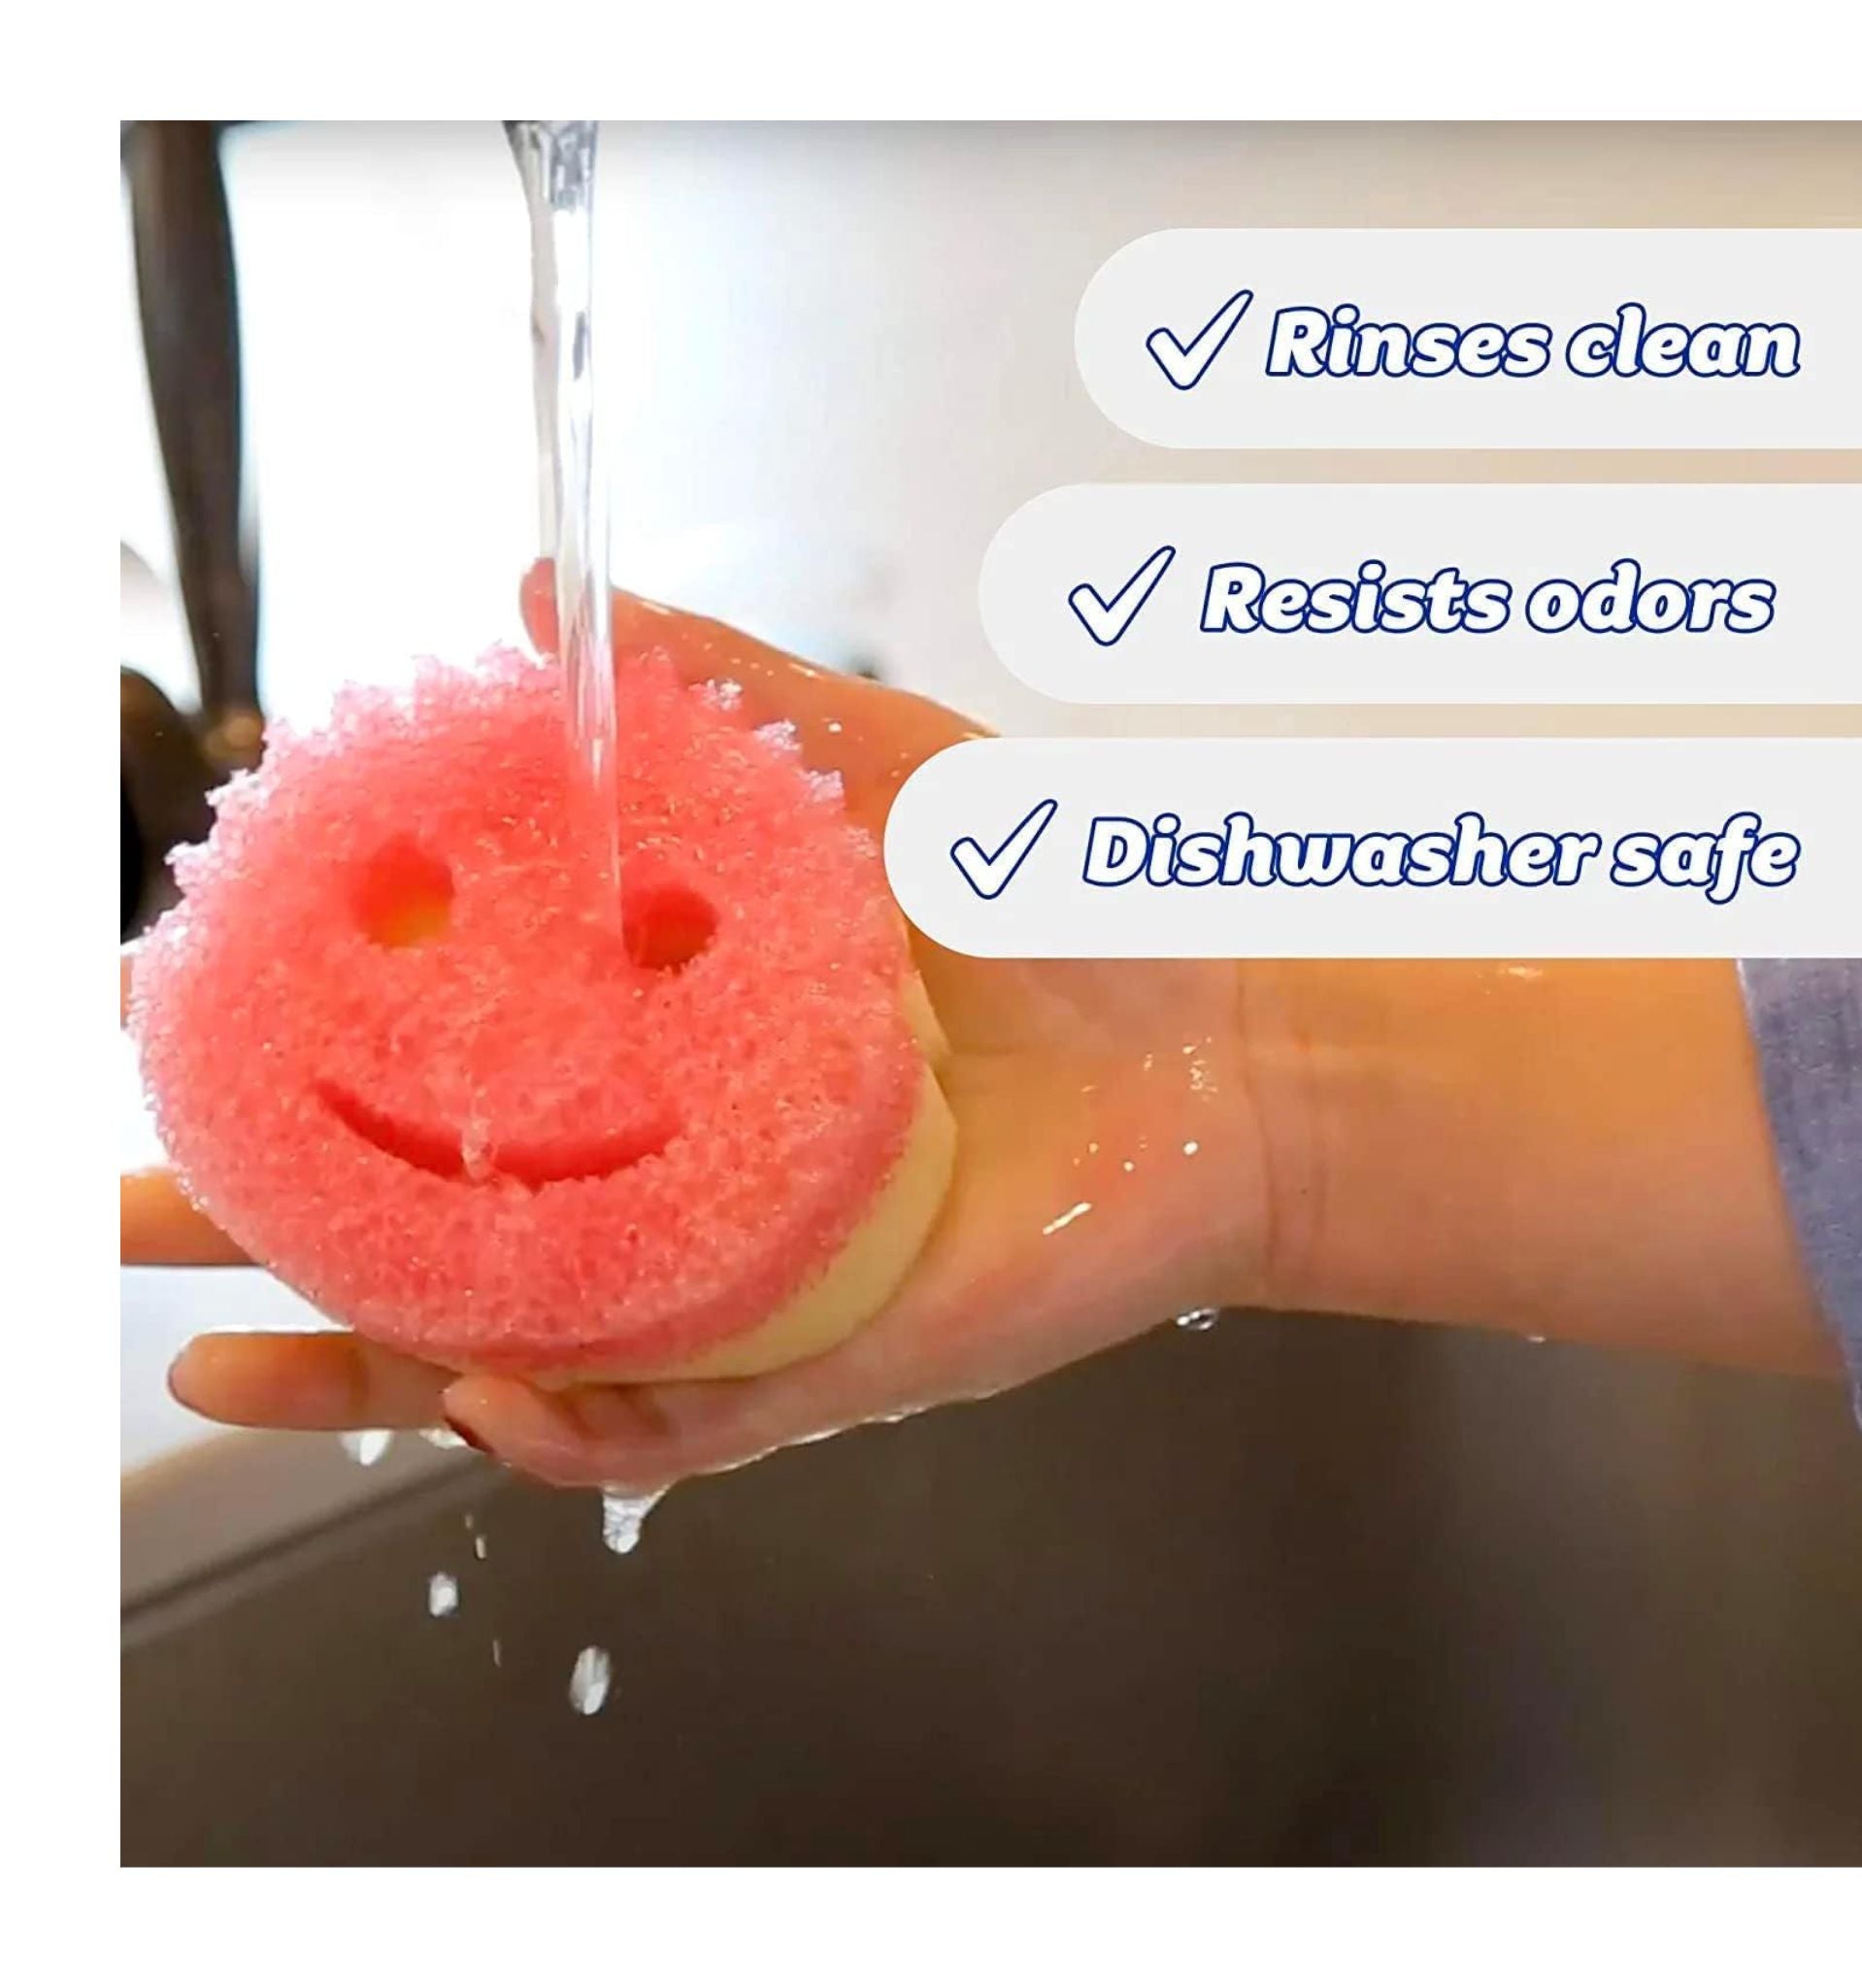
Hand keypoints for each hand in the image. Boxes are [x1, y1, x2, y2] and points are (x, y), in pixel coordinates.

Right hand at [129, 570, 1272, 1489]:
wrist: (1233, 1043)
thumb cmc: (1066, 911)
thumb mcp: (874, 767)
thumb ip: (712, 686)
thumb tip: (530, 589)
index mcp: (663, 1039)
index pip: (446, 1052)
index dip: (305, 1035)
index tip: (181, 990)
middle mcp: (677, 1169)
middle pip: (436, 1221)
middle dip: (270, 1225)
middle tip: (137, 1196)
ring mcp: (740, 1278)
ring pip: (516, 1355)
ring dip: (362, 1371)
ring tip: (220, 1366)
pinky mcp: (828, 1364)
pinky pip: (671, 1424)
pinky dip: (570, 1428)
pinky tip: (483, 1395)